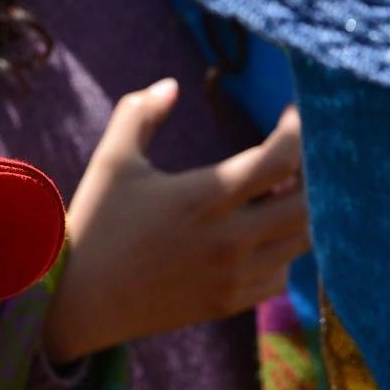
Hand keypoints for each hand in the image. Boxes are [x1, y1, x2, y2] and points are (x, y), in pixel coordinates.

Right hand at [46, 79, 309, 362]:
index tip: (294, 115)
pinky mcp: (226, 303)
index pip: (281, 158)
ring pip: (301, 242)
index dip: (300, 130)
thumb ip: (138, 114)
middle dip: (314, 176)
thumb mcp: (110, 162)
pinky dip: (282, 254)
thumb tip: (171, 85)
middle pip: (308, 204)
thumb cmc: (93, 225)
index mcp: (201, 197)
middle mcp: (225, 239)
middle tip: (295, 159)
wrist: (76, 302)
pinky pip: (280, 278)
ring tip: (281, 194)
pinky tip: (261, 237)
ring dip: (301, 214)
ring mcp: (229, 276)